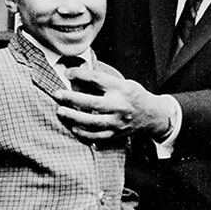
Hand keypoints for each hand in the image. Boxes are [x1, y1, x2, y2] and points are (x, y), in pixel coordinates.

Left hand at [51, 62, 171, 144]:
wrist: (152, 115)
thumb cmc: (133, 96)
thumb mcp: (123, 82)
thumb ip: (102, 80)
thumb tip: (77, 73)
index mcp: (122, 89)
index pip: (98, 80)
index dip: (81, 75)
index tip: (67, 73)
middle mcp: (120, 105)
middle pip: (93, 103)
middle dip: (73, 99)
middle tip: (58, 94)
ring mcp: (118, 122)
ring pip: (93, 122)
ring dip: (75, 117)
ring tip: (61, 111)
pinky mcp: (116, 134)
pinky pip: (98, 136)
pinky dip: (84, 133)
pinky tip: (74, 128)